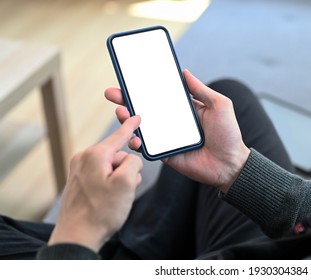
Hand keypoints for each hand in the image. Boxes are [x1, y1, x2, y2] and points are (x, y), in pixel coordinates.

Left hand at [48, 116, 142, 251]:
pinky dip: (110, 185)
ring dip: (120, 180)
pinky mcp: (79, 181)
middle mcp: (83, 158)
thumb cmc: (101, 212)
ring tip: (116, 199)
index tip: (136, 116)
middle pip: (117, 155)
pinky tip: (109, 200)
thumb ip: (133, 162)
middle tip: (126, 189)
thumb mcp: (126, 183)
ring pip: (111, 167)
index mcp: (95, 155)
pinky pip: (102, 176)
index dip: (130, 126)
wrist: (77, 236)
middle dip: (127, 169)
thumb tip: (130, 159)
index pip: (118, 135)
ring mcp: (79, 170)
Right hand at [104, 70, 249, 192]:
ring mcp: (167, 138)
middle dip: (126, 101)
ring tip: (121, 113)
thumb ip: (201, 90)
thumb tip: (184, 72)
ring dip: (127, 120)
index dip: (144, 88)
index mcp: (183, 109)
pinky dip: (137, 142)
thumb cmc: (228, 134)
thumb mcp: (219, 105)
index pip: (159, 96)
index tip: (129, 78)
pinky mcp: (165, 154)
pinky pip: (147, 148)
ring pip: (142, 128)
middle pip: (145, 109)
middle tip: (112, 93)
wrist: (230, 164)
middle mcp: (172, 122)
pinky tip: (134, 137)